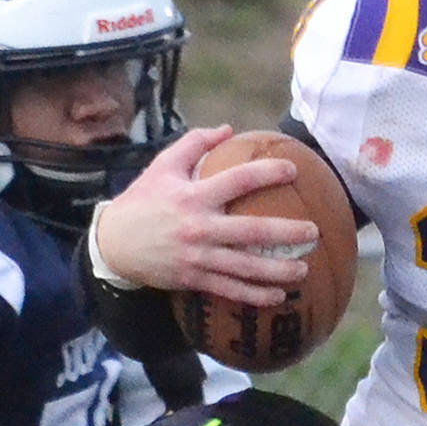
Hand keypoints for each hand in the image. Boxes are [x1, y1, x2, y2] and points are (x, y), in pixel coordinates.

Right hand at [93, 125, 319, 305]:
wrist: (114, 244)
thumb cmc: (143, 200)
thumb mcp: (163, 166)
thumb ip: (195, 144)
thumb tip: (228, 129)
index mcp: (193, 195)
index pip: (238, 180)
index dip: (268, 173)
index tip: (293, 170)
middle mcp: (198, 228)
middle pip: (251, 231)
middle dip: (286, 232)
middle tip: (312, 232)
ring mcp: (197, 257)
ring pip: (245, 267)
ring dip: (277, 271)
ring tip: (304, 270)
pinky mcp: (193, 279)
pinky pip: (230, 289)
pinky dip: (254, 295)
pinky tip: (277, 297)